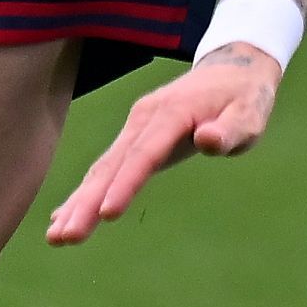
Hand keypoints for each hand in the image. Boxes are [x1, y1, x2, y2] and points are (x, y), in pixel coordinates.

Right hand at [42, 45, 281, 245]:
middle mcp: (145, 117)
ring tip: (56, 237)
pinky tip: (62, 216)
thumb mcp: (250, 115)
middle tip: (65, 237)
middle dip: (87, 201)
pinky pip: (106, 166)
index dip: (125, 184)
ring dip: (79, 201)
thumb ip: (230, 129)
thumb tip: (208, 140)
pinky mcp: (134, 136)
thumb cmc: (245, 98)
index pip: (145, 154)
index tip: (106, 214)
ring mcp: (136, 126)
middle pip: (113, 164)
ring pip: (103, 168)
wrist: (232, 69)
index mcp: (173, 113)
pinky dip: (85, 191)